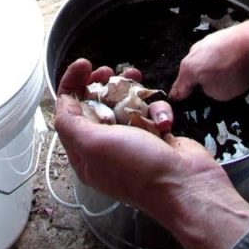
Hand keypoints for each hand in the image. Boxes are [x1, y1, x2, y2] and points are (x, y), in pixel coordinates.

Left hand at [54, 59, 248, 248]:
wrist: (185, 184)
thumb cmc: (140, 169)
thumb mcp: (93, 145)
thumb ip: (70, 123)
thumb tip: (62, 102)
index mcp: (85, 153)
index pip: (69, 111)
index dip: (72, 84)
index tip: (84, 65)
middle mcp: (106, 147)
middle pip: (96, 104)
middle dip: (102, 83)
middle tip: (110, 71)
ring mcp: (131, 140)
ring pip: (125, 103)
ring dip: (131, 90)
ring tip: (137, 78)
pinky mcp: (154, 135)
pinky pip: (149, 110)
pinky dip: (156, 108)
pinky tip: (162, 118)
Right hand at [171, 12, 248, 100]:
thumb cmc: (234, 68)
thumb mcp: (219, 95)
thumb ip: (209, 93)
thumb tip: (209, 88)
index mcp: (187, 70)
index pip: (178, 89)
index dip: (178, 98)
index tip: (176, 101)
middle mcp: (192, 54)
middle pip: (191, 73)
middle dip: (198, 82)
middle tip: (208, 92)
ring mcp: (205, 43)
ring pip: (204, 62)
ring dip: (212, 70)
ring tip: (228, 77)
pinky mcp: (219, 37)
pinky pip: (217, 54)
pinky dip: (223, 61)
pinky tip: (233, 65)